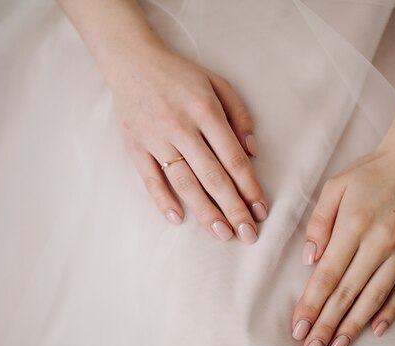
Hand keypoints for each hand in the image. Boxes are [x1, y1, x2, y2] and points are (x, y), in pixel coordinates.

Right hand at [107, 45, 267, 242]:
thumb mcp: (218, 83)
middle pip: (213, 177)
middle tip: (248, 234)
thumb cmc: (180, 75)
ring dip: (205, 211)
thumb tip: (253, 152)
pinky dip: (163, 200)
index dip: (250, 187)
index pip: (233, 159)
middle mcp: (181, 128)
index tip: (261, 210)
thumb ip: (239, 115)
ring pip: (184, 183)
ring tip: (222, 234)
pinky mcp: (135, 147)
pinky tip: (178, 219)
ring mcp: (156, 139)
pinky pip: (150, 179)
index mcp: (206, 111)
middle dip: (233, 209)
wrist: (133, 61)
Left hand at [290, 140, 394, 345]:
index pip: (328, 276)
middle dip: (326, 325)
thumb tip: (309, 259)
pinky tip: (375, 330)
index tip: (298, 328)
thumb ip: (318, 224)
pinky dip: (390, 311)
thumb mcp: (334, 188)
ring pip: (375, 297)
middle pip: (348, 293)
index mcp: (354, 226)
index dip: (312, 305)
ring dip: (354, 325)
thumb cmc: (371, 172)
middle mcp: (380, 243)